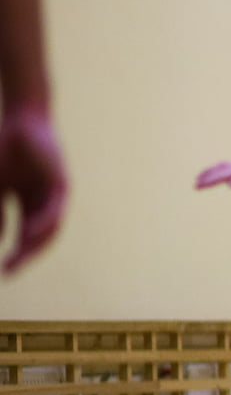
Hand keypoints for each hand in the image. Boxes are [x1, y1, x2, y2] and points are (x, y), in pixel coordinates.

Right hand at [0, 107, 65, 274]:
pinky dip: (43, 223)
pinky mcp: (62, 185)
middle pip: (37, 238)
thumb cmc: (4, 150)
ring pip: (49, 228)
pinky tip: (30, 234)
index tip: (3, 273)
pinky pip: (55, 210)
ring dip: (34, 246)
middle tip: (10, 272)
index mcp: (28, 204)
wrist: (20, 122)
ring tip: (19, 259)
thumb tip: (1, 239)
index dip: (14, 255)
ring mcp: (54, 195)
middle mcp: (43, 203)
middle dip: (24, 256)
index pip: (23, 237)